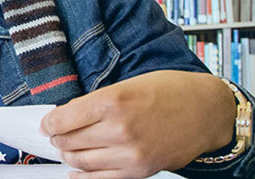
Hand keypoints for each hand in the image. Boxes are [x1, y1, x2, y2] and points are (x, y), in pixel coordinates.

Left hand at [39, 70, 234, 178]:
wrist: (208, 111)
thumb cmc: (172, 92)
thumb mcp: (129, 84)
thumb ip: (98, 102)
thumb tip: (68, 116)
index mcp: (113, 101)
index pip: (63, 119)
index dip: (49, 123)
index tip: (46, 124)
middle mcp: (119, 129)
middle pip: (69, 141)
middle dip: (58, 139)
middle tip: (55, 135)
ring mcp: (130, 153)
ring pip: (81, 161)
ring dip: (68, 156)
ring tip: (67, 149)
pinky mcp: (139, 170)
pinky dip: (83, 176)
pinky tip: (76, 171)